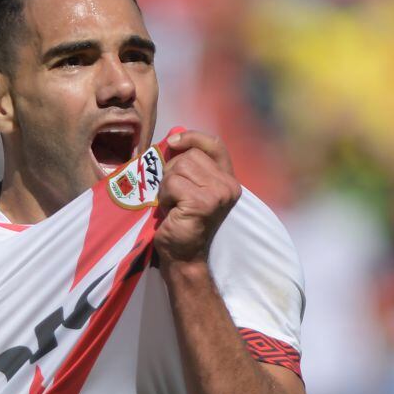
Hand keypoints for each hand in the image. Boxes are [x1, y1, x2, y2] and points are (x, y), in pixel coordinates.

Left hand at [154, 130, 241, 267]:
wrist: (183, 256)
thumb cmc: (182, 223)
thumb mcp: (189, 189)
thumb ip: (188, 167)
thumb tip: (173, 139)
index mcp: (227, 180)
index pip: (215, 145)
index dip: (193, 137)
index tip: (174, 141)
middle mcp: (228, 185)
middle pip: (189, 156)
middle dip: (173, 173)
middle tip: (174, 197)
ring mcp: (218, 193)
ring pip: (179, 168)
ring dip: (167, 186)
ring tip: (173, 205)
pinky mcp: (202, 202)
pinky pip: (172, 184)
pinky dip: (165, 197)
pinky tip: (171, 212)